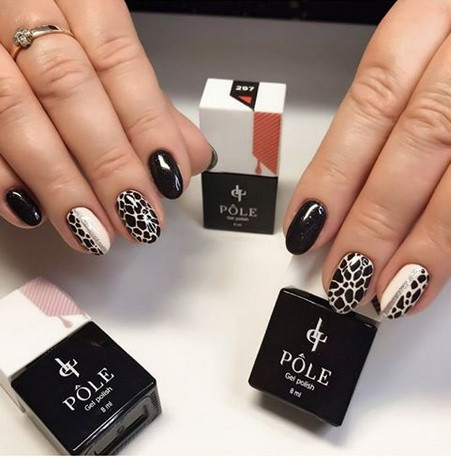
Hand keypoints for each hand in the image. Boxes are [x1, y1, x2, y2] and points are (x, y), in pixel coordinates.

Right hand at [0, 0, 212, 254]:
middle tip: (137, 218)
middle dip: (108, 162)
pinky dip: (0, 177)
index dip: (146, 122)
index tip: (170, 177)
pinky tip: (31, 212)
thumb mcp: (110, 59)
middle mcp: (22, 10)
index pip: (117, 59)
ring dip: (59, 183)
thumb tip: (193, 155)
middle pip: (67, 87)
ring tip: (93, 231)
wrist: (2, 19)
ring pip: (12, 110)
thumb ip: (151, 104)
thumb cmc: (60, 37)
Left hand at [284, 0, 450, 318]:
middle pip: (420, 137)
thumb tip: (341, 198)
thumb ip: (391, 113)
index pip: (372, 102)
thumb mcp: (424, 50)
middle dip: (376, 218)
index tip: (306, 228)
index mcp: (433, 14)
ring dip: (428, 239)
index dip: (335, 172)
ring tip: (392, 289)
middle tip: (346, 274)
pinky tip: (438, 269)